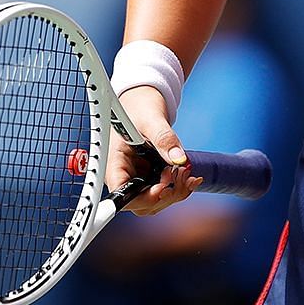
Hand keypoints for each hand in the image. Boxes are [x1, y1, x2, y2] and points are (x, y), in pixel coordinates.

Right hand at [107, 86, 202, 215]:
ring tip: (186, 172)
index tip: (162, 188)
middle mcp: (123, 174)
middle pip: (140, 203)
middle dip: (164, 196)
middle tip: (180, 174)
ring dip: (174, 193)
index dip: (142, 198)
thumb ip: (164, 138)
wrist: (142, 101)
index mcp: (114, 161)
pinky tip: (189, 175)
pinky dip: (178, 188)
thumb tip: (179, 159)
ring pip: (154, 202)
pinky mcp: (148, 177)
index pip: (121, 193)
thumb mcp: (151, 119)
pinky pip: (163, 193)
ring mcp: (136, 177)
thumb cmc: (139, 106)